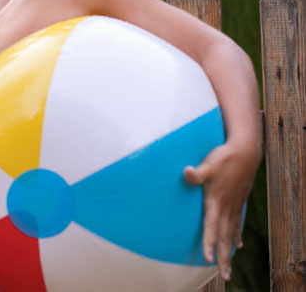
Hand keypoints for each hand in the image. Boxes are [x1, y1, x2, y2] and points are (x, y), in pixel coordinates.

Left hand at [183, 139, 260, 280]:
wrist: (245, 152)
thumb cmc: (223, 158)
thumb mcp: (208, 164)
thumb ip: (196, 173)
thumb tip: (185, 172)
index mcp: (216, 202)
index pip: (211, 227)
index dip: (209, 243)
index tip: (207, 258)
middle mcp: (226, 208)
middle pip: (224, 238)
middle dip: (223, 258)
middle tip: (225, 277)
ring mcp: (234, 206)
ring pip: (231, 234)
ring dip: (229, 252)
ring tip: (228, 269)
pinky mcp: (238, 202)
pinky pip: (237, 224)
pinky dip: (236, 236)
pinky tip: (238, 246)